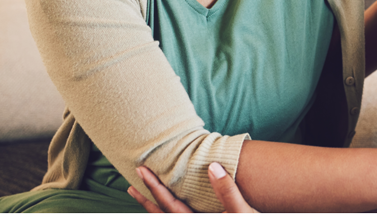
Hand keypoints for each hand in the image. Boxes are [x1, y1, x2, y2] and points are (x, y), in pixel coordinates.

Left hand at [128, 163, 256, 212]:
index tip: (142, 171)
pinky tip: (169, 206)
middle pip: (163, 215)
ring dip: (153, 208)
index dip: (155, 188)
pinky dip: (169, 212)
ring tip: (140, 195)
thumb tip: (212, 166)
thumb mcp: (243, 212)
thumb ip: (227, 191)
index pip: (170, 205)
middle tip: (132, 183)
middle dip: (147, 199)